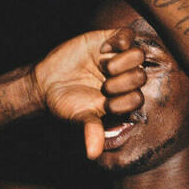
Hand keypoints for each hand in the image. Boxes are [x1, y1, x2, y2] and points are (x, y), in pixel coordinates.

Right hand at [32, 27, 147, 157]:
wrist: (47, 82)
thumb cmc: (66, 104)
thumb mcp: (79, 117)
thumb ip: (91, 131)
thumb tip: (92, 155)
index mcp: (123, 99)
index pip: (138, 98)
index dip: (124, 100)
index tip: (104, 102)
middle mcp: (125, 79)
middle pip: (141, 76)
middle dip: (122, 82)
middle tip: (103, 84)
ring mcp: (119, 59)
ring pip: (139, 55)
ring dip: (122, 62)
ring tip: (104, 66)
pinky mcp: (110, 40)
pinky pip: (128, 34)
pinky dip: (119, 41)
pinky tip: (103, 49)